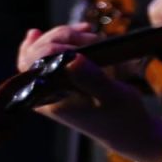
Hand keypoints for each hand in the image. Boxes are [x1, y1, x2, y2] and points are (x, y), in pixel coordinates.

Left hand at [16, 28, 161, 161]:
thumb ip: (90, 78)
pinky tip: (73, 32)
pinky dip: (60, 41)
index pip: (33, 62)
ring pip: (41, 50)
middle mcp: (43, 91)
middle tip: (89, 33)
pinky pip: (49, 56)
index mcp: (48, 98)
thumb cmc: (122, 116)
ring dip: (63, 36)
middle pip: (34, 52)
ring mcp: (50, 85)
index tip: (84, 42)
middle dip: (60, 36)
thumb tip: (73, 58)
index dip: (53, 45)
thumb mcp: (112, 96)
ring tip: (89, 33)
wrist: (127, 130)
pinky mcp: (60, 80)